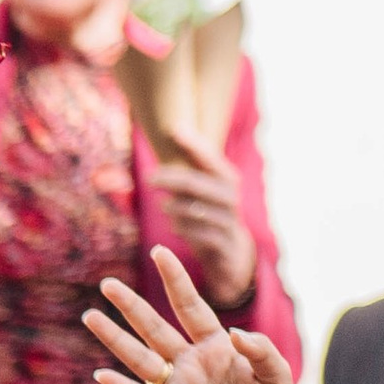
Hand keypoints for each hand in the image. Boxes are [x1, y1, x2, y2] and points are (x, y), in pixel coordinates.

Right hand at [86, 247, 301, 383]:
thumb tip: (233, 334)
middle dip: (132, 305)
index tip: (159, 252)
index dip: (176, 280)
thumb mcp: (277, 374)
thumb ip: (260, 349)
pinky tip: (103, 374)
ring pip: (142, 358)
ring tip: (91, 316)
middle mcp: (192, 363)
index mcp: (217, 346)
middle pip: (156, 328)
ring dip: (116, 339)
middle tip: (107, 283)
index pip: (190, 306)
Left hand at [145, 130, 256, 310]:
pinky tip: (173, 227)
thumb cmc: (211, 215)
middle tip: (149, 178)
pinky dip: (186, 230)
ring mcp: (229, 223)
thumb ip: (192, 165)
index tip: (173, 128)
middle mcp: (231, 199)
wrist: (233, 254)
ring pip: (201, 211)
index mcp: (226, 180)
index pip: (210, 158)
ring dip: (179, 207)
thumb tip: (174, 128)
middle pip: (200, 184)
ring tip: (163, 207)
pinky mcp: (224, 247)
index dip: (193, 143)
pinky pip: (204, 237)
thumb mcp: (204, 190)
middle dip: (174, 179)